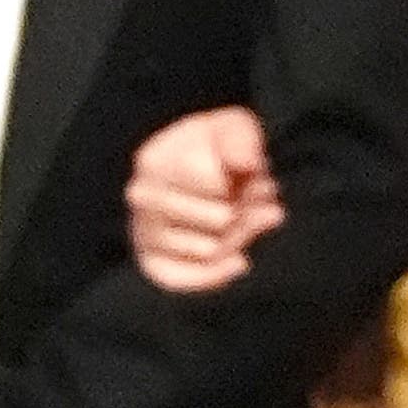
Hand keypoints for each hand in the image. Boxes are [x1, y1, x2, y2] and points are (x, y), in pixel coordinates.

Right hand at [128, 104, 282, 291]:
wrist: (188, 163)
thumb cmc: (214, 146)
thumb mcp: (233, 128)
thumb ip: (241, 142)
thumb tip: (247, 164)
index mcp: (155, 162)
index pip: (217, 185)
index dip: (250, 183)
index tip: (262, 178)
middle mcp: (142, 198)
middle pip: (220, 221)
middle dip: (251, 212)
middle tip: (265, 204)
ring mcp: (143, 230)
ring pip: (210, 249)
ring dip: (241, 237)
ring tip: (251, 220)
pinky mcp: (151, 261)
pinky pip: (181, 279)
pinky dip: (214, 275)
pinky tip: (241, 263)